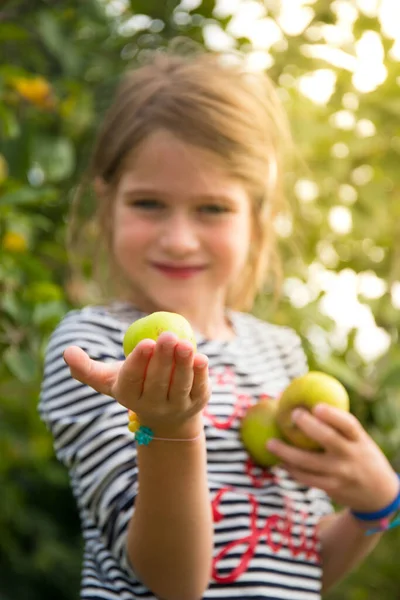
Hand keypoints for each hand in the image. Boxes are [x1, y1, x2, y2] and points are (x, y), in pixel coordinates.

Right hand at [63, 332, 209, 436]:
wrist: (166, 416)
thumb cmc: (134, 385)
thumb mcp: (109, 379)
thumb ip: (86, 368)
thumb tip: (67, 351)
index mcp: (129, 395)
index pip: (132, 380)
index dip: (138, 362)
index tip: (145, 343)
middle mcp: (152, 406)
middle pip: (158, 381)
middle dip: (163, 359)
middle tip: (167, 336)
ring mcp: (176, 407)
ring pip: (180, 384)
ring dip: (183, 364)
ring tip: (185, 344)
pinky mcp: (197, 403)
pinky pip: (199, 386)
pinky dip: (200, 373)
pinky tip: (200, 357)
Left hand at [267, 403, 398, 512]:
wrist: (379, 495)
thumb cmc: (361, 456)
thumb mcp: (359, 441)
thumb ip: (339, 426)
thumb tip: (308, 400)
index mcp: (360, 440)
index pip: (349, 424)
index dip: (333, 415)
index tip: (316, 405)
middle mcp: (351, 456)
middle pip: (328, 439)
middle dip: (307, 426)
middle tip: (291, 415)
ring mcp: (340, 474)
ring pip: (309, 463)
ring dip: (286, 453)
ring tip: (270, 443)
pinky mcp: (331, 488)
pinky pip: (306, 478)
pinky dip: (291, 469)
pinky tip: (280, 461)